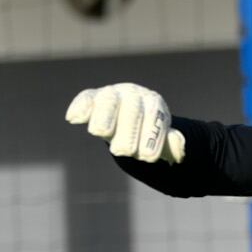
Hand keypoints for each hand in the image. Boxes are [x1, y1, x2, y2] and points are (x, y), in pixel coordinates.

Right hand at [65, 82, 186, 163]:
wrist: (130, 122)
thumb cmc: (148, 134)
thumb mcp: (164, 142)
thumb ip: (172, 144)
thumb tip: (178, 144)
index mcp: (154, 104)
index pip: (155, 116)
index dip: (152, 136)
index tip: (148, 157)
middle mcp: (134, 95)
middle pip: (131, 109)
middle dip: (127, 129)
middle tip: (123, 151)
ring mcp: (113, 94)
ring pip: (109, 101)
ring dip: (104, 116)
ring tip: (100, 132)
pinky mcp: (93, 98)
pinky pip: (86, 98)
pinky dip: (80, 106)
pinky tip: (73, 118)